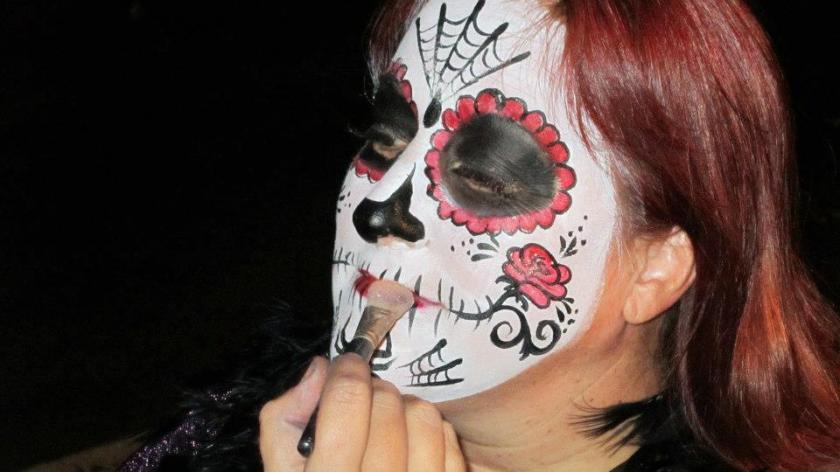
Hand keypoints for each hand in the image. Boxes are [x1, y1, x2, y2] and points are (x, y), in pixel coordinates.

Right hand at [258, 354, 466, 470]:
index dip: (345, 373)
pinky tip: (412, 446)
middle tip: (364, 400)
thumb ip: (285, 421)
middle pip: (386, 405)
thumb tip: (320, 370)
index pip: (347, 405)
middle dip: (373, 391)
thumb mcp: (285, 470)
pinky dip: (432, 433)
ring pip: (423, 417)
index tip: (346, 366)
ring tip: (390, 422)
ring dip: (405, 408)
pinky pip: (449, 442)